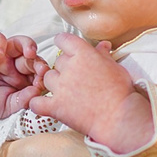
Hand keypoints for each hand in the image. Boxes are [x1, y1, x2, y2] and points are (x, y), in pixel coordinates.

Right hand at [0, 31, 45, 121]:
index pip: (38, 72)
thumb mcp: (7, 106)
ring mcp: (1, 55)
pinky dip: (0, 42)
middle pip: (32, 57)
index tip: (43, 83)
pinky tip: (0, 54)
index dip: (43, 76)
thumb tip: (37, 92)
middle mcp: (14, 64)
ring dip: (27, 45)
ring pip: (19, 42)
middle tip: (41, 69)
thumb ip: (22, 100)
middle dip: (38, 62)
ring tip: (30, 53)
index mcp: (23, 78)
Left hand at [28, 33, 151, 150]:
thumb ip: (104, 55)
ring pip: (47, 79)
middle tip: (77, 78)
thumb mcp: (115, 67)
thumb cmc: (120, 92)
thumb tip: (103, 46)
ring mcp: (61, 87)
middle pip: (57, 61)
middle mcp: (69, 67)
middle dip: (65, 69)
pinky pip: (36, 102)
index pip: (63, 39)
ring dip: (54, 84)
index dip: (64, 44)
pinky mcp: (56, 106)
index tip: (67, 50)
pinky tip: (46, 105)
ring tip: (67, 93)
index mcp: (83, 54)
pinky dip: (38, 103)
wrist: (119, 116)